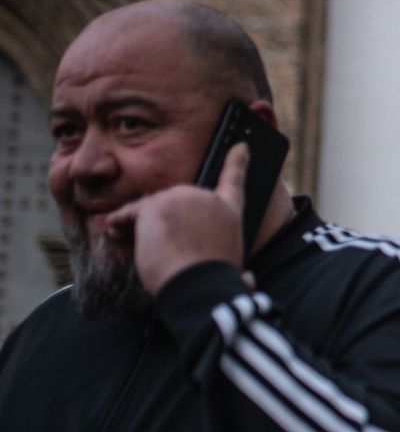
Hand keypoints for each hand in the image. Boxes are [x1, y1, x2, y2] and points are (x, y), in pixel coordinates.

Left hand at [106, 142, 249, 294]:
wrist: (199, 286)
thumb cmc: (216, 282)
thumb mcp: (233, 267)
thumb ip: (239, 268)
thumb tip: (248, 280)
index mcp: (230, 211)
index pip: (234, 179)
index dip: (237, 160)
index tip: (240, 146)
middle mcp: (206, 198)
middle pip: (176, 202)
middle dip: (165, 221)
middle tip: (162, 248)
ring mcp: (180, 198)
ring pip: (151, 209)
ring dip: (141, 226)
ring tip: (140, 248)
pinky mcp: (155, 205)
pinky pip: (130, 213)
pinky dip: (120, 224)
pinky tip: (118, 233)